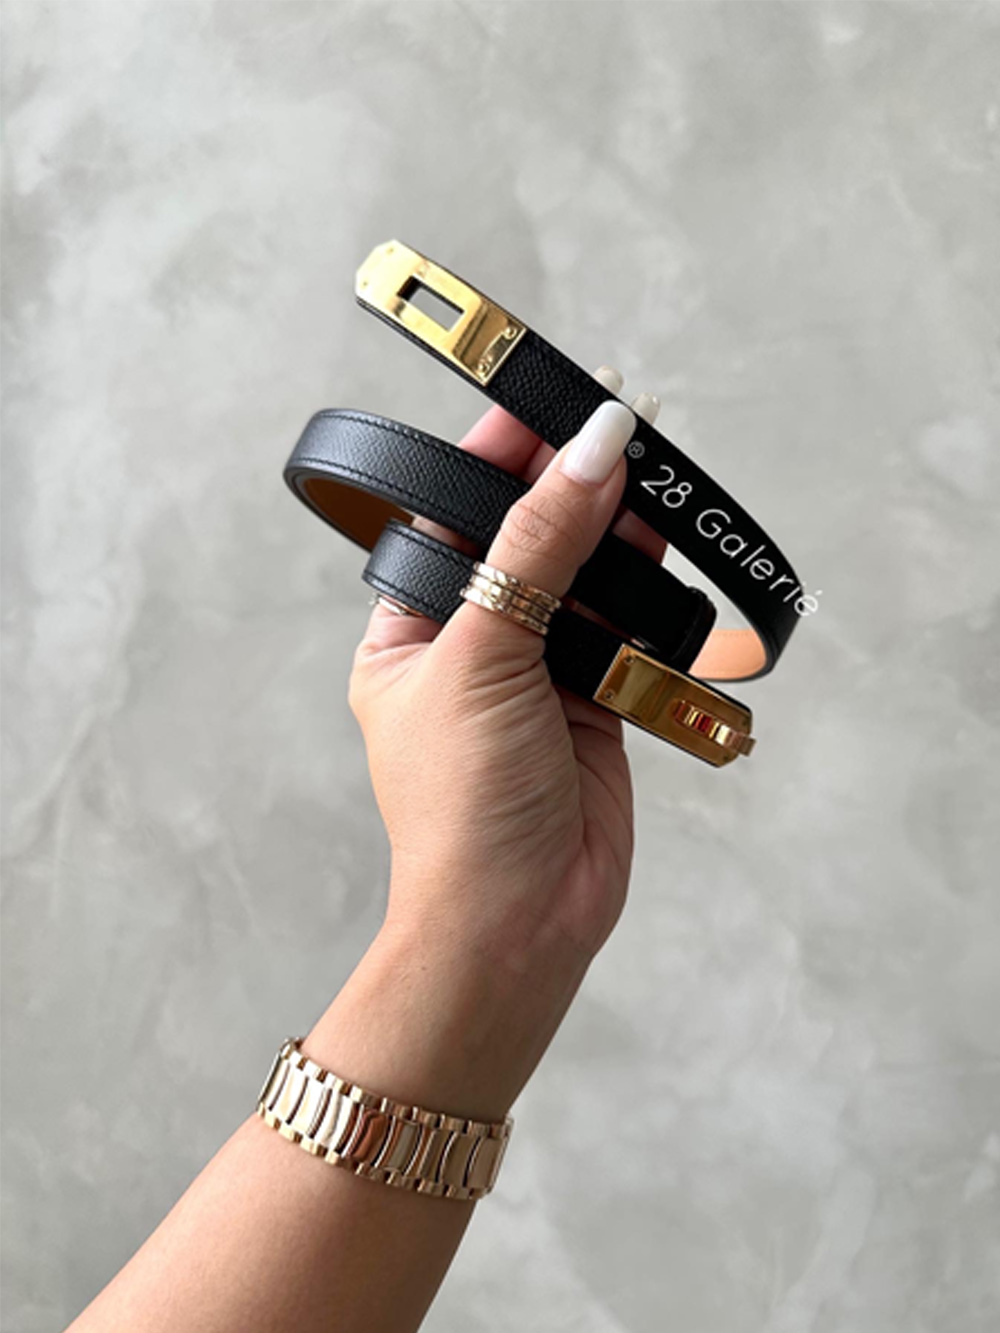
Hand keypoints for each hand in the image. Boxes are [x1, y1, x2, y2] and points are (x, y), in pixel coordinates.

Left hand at [349, 370, 665, 970]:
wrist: (517, 923)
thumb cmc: (462, 807)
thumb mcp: (484, 656)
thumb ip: (538, 549)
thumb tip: (588, 451)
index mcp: (411, 631)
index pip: (454, 518)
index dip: (497, 458)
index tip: (548, 402)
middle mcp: (473, 646)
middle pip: (527, 541)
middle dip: (569, 487)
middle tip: (621, 426)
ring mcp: (538, 676)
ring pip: (585, 580)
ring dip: (616, 533)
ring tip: (651, 478)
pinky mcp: (596, 704)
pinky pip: (627, 629)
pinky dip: (649, 594)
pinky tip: (665, 552)